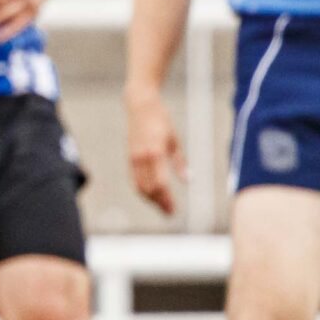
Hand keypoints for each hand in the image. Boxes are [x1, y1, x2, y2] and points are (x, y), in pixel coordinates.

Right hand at [126, 86, 184, 216]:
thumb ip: (180, 162)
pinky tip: (153, 194)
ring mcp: (133, 158)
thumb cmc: (161, 121)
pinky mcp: (130, 158)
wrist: (140, 106)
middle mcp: (141, 158)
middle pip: (148, 188)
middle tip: (170, 213)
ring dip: (150, 199)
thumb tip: (189, 181)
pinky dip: (143, 190)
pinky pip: (135, 179)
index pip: (159, 184)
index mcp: (155, 153)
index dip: (166, 199)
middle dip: (158, 203)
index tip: (174, 210)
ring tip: (162, 206)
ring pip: (139, 186)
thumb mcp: (174, 141)